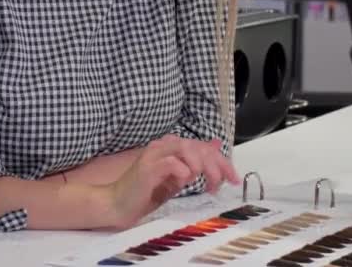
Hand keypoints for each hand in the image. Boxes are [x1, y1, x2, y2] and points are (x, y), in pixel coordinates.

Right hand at [106, 135, 239, 228]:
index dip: (222, 161)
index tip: (234, 179)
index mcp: (171, 147)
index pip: (203, 147)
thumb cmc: (145, 193)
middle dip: (217, 166)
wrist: (117, 205)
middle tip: (222, 184)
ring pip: (187, 149)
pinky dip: (183, 171)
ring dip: (203, 167)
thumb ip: (195, 165)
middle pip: (199, 146)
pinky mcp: (147, 167)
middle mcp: (163, 145)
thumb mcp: (178, 179)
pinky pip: (172, 163)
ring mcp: (154, 154)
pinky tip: (185, 182)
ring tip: (206, 184)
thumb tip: (216, 148)